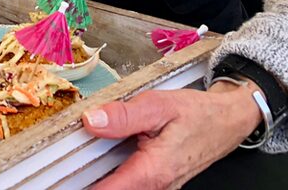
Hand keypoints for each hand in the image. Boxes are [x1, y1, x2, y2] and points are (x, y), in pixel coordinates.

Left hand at [81, 82, 262, 189]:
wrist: (227, 120)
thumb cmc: (198, 114)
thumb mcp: (159, 105)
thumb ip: (123, 115)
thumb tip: (91, 121)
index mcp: (153, 171)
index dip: (84, 187)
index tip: (60, 181)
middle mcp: (156, 185)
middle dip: (86, 177)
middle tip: (64, 165)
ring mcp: (158, 186)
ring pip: (120, 186)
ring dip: (100, 175)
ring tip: (80, 158)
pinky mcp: (158, 181)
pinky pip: (130, 181)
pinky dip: (114, 172)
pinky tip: (104, 153)